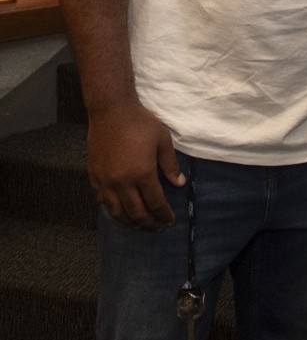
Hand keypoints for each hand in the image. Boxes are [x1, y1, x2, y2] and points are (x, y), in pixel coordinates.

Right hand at [86, 99, 182, 229]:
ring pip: (117, 212)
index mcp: (142, 173)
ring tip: (140, 226)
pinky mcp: (94, 176)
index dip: (163, 215)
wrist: (111, 111)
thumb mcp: (163, 141)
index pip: (155, 203)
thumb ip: (170, 165)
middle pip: (136, 213)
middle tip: (158, 228)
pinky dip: (113, 210)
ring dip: (130, 223)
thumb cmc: (140, 123)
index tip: (170, 221)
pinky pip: (102, 201)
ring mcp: (105, 181)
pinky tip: (120, 212)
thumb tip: (179, 184)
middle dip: (149, 224)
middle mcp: (122, 182)